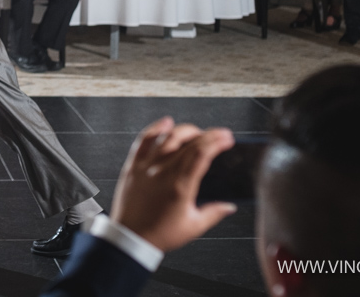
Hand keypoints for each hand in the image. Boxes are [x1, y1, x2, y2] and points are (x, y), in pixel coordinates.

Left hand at [111, 117, 236, 252]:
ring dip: (185, 130)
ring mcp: (146, 166)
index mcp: (180, 186)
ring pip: (167, 137)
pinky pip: (144, 140)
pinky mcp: (133, 165)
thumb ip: (214, 213)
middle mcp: (162, 172)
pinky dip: (155, 128)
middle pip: (188, 143)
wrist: (130, 237)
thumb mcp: (193, 226)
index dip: (216, 141)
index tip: (227, 138)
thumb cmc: (159, 234)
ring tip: (198, 131)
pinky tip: (165, 122)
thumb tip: (229, 206)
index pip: (201, 154)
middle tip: (220, 134)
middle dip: (208, 134)